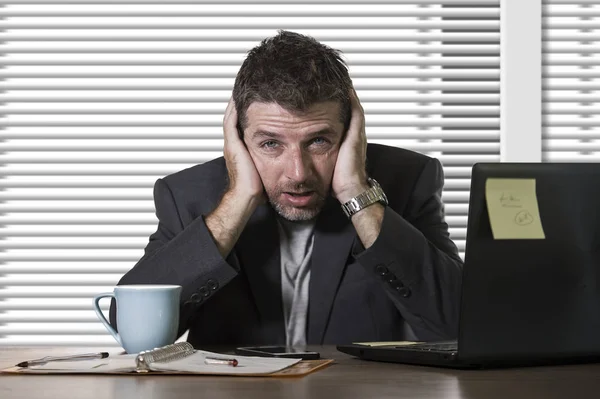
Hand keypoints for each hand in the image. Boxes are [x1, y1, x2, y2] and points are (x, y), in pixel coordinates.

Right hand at [223, 98, 264, 201]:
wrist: (246, 196)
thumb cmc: (256, 188)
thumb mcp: (266, 169)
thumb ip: (272, 160)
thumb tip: (287, 159)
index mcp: (241, 150)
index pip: (242, 126)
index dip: (248, 113)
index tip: (255, 103)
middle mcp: (234, 145)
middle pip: (236, 118)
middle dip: (242, 104)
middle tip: (248, 91)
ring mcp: (232, 144)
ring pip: (231, 116)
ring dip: (237, 103)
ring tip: (242, 90)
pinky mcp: (232, 144)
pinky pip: (230, 122)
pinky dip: (233, 109)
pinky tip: (238, 98)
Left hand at [332, 88, 368, 203]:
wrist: (349, 190)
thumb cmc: (339, 183)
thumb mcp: (327, 167)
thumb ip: (321, 159)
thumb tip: (306, 159)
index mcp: (348, 144)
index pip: (343, 121)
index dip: (338, 109)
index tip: (329, 98)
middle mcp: (354, 137)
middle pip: (350, 111)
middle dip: (344, 98)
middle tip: (338, 83)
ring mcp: (356, 136)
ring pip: (354, 108)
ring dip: (348, 95)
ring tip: (342, 81)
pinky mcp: (356, 136)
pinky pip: (356, 113)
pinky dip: (352, 100)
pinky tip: (347, 89)